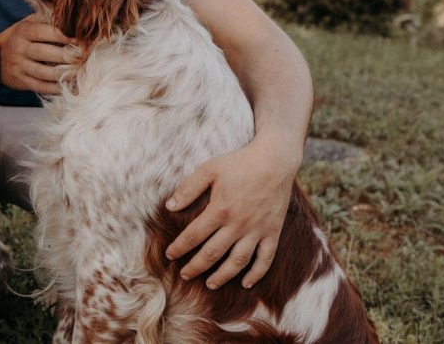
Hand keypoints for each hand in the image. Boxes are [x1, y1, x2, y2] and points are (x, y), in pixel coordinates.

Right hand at [0, 14, 74, 94]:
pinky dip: (56, 88)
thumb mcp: (30, 23)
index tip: (82, 39)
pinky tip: (68, 85)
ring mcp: (18, 66)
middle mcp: (19, 48)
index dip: (65, 36)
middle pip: (46, 53)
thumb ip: (48, 19)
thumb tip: (73, 16)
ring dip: (64, 74)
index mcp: (24, 31)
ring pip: (44, 73)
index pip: (46, 32)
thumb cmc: (21, 36)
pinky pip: (40, 87)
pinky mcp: (20, 81)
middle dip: (67, 56)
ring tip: (80, 72)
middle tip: (85, 57)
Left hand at [164, 139, 297, 288]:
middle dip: (196, 267)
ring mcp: (257, 230)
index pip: (194, 235)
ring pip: (238, 262)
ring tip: (210, 284)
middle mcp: (238, 224)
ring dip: (223, 276)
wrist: (274, 159)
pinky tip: (246, 283)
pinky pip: (265, 259)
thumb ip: (188, 188)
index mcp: (220, 209)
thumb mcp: (209, 169)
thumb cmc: (240, 162)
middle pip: (213, 253)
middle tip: (184, 275)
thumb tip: (169, 206)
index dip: (179, 247)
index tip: (169, 254)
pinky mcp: (273, 232)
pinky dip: (256, 274)